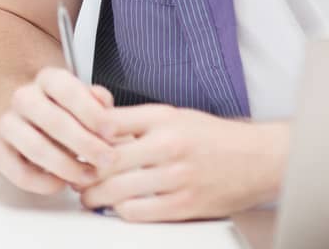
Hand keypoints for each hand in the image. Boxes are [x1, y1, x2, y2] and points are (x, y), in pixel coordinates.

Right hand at [0, 67, 118, 194]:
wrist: (28, 118)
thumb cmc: (65, 111)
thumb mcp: (84, 98)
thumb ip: (97, 100)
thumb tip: (104, 102)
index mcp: (47, 80)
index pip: (66, 89)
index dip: (91, 111)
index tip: (112, 131)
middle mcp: (23, 98)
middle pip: (52, 120)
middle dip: (85, 143)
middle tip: (108, 160)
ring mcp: (7, 123)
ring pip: (35, 147)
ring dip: (67, 166)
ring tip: (89, 176)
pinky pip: (18, 171)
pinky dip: (42, 182)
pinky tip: (61, 184)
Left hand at [81, 106, 287, 221]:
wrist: (259, 158)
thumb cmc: (213, 136)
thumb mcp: (171, 115)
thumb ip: (133, 122)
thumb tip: (94, 129)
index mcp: (161, 120)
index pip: (106, 124)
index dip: (80, 135)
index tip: (70, 143)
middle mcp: (168, 147)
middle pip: (106, 161)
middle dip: (82, 171)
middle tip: (73, 175)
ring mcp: (177, 178)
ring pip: (118, 190)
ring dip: (95, 196)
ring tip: (88, 195)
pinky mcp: (185, 205)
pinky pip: (139, 212)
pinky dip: (121, 211)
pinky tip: (117, 206)